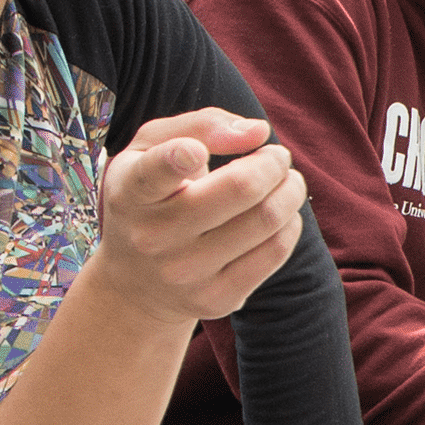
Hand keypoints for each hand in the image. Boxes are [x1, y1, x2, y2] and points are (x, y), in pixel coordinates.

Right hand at [79, 109, 310, 325]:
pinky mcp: (217, 299)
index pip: (155, 173)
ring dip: (291, 189)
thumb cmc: (151, 197)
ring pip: (267, 220)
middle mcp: (154, 236)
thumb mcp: (151, 149)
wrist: (135, 284)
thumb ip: (201, 125)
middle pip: (241, 188)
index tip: (196, 152)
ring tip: (286, 181)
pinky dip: (290, 223)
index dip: (179, 158)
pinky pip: (276, 251)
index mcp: (133, 191)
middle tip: (277, 156)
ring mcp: (185, 273)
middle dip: (274, 162)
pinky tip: (281, 214)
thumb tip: (258, 132)